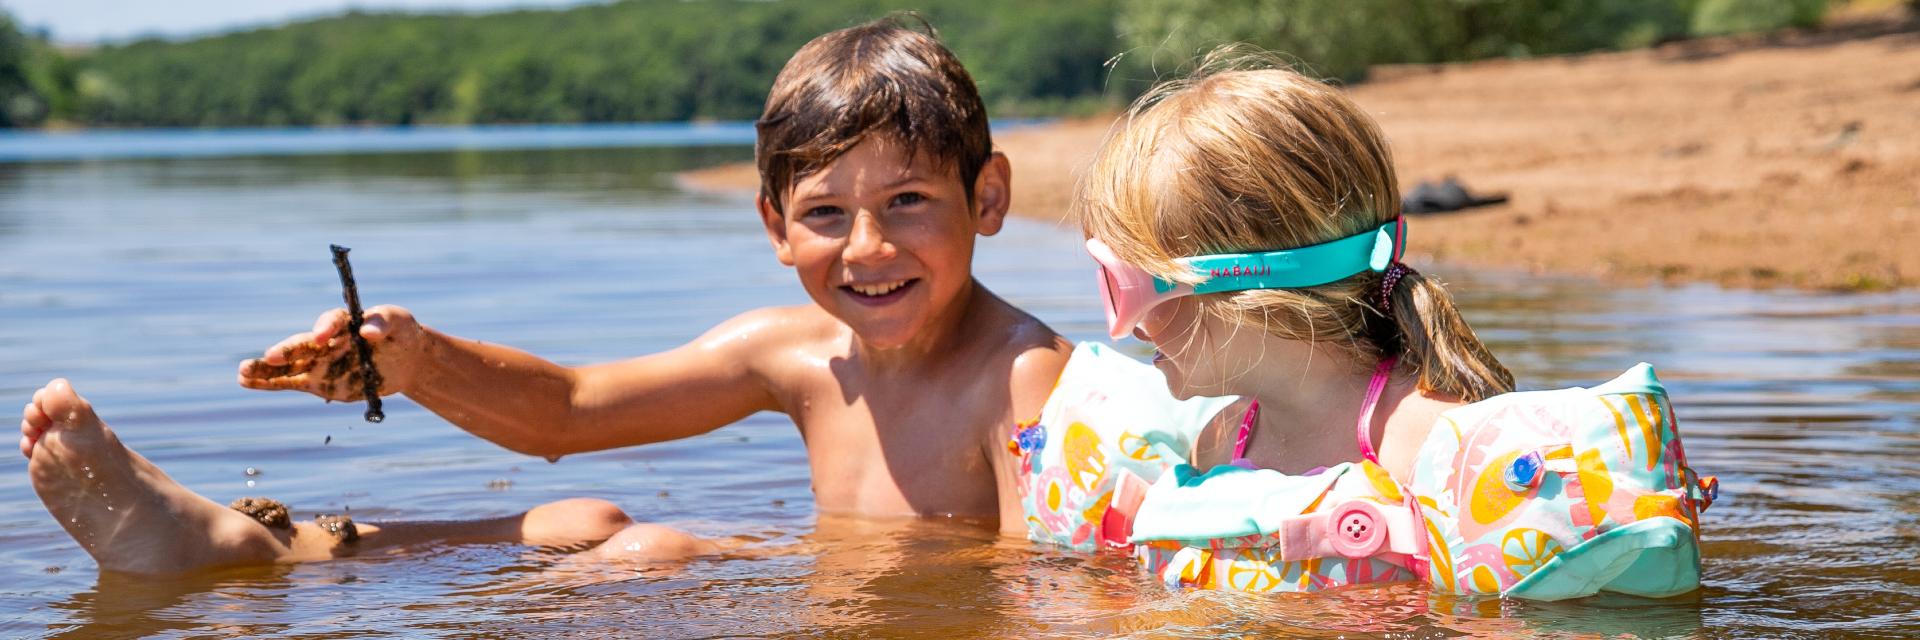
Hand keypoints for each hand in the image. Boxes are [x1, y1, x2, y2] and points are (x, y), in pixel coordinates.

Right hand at [238, 305, 419, 400]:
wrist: (405, 359)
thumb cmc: (401, 332)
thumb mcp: (399, 322)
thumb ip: (383, 323)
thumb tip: (368, 331)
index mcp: (345, 321)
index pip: (331, 321)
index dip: (325, 327)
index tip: (322, 338)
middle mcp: (327, 341)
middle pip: (302, 344)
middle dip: (286, 350)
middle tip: (269, 356)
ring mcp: (320, 362)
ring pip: (289, 365)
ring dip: (265, 369)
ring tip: (241, 371)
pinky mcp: (320, 382)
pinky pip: (291, 382)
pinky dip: (269, 383)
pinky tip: (246, 382)